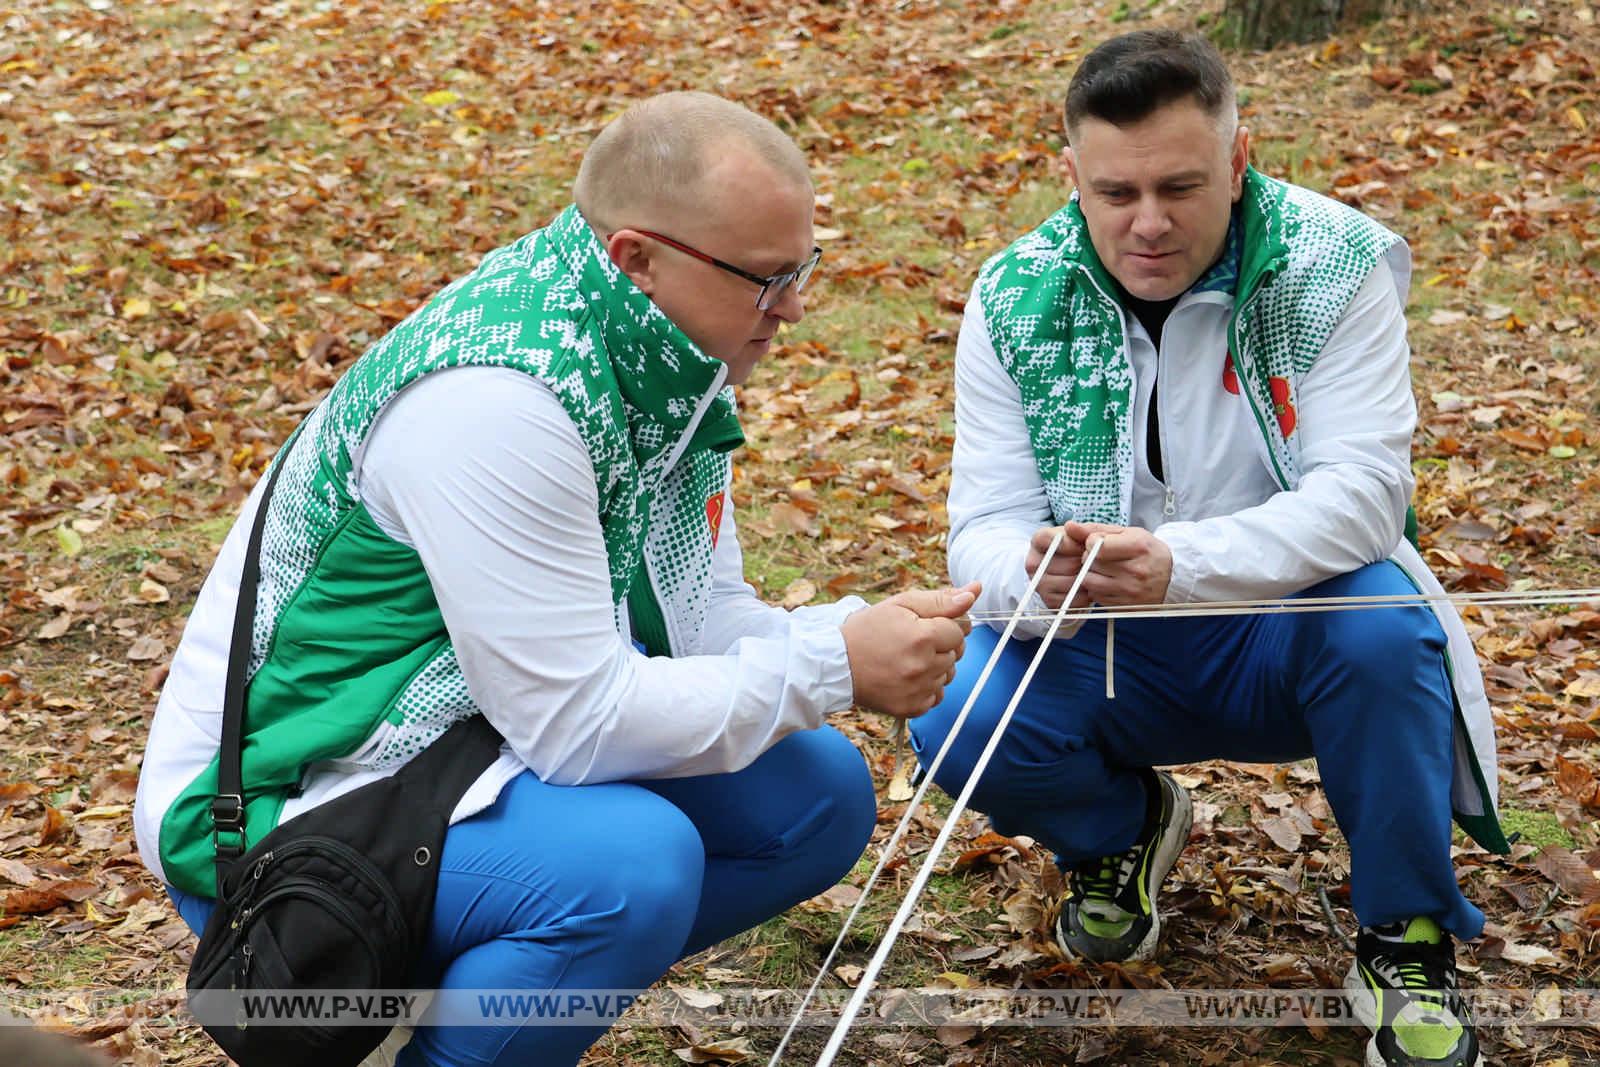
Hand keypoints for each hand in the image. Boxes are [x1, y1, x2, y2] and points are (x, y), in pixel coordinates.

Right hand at [842, 582, 978, 718]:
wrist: (835, 664)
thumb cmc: (867, 630)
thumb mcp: (901, 604)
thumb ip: (940, 599)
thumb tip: (974, 592)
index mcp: (922, 637)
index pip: (960, 629)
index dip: (945, 624)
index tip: (924, 625)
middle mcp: (923, 666)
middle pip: (957, 653)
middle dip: (942, 645)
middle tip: (913, 641)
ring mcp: (918, 690)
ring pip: (948, 674)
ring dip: (935, 666)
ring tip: (908, 659)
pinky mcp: (912, 708)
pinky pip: (936, 696)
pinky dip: (927, 687)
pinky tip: (907, 677)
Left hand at [1027, 523, 1171, 607]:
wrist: (1173, 576)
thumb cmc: (1147, 551)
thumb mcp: (1127, 533)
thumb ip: (1096, 529)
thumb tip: (1070, 526)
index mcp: (1138, 547)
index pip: (1096, 546)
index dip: (1091, 543)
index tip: (1097, 543)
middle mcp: (1135, 571)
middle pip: (1090, 564)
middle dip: (1088, 558)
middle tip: (1100, 557)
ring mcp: (1131, 591)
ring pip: (1090, 582)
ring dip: (1090, 574)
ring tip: (1103, 569)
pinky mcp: (1126, 605)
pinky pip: (1097, 597)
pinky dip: (1097, 589)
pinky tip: (1109, 582)